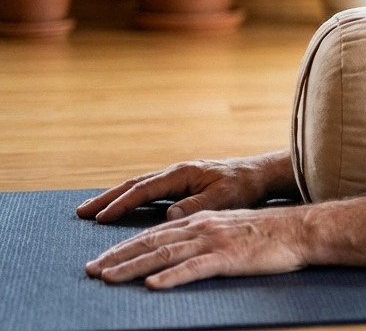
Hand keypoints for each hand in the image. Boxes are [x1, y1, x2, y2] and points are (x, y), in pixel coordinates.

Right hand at [76, 151, 292, 222]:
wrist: (260, 175)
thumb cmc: (245, 186)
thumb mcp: (225, 197)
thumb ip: (198, 206)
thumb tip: (169, 215)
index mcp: (183, 173)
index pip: (144, 189)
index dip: (122, 203)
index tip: (101, 217)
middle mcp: (176, 172)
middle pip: (134, 184)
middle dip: (107, 198)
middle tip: (81, 211)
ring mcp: (178, 177)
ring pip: (139, 186)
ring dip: (115, 197)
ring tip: (92, 210)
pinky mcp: (182, 184)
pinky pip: (149, 191)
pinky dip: (131, 198)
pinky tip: (122, 207)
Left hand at [85, 207, 309, 288]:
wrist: (302, 230)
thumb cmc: (269, 234)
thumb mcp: (230, 229)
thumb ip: (204, 236)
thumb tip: (179, 251)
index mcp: (201, 220)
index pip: (154, 233)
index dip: (125, 246)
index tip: (101, 259)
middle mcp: (202, 227)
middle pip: (151, 242)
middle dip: (117, 256)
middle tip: (90, 271)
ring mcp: (214, 241)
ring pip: (165, 254)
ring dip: (133, 267)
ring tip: (108, 278)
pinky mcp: (229, 258)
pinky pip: (195, 268)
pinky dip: (172, 278)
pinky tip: (154, 286)